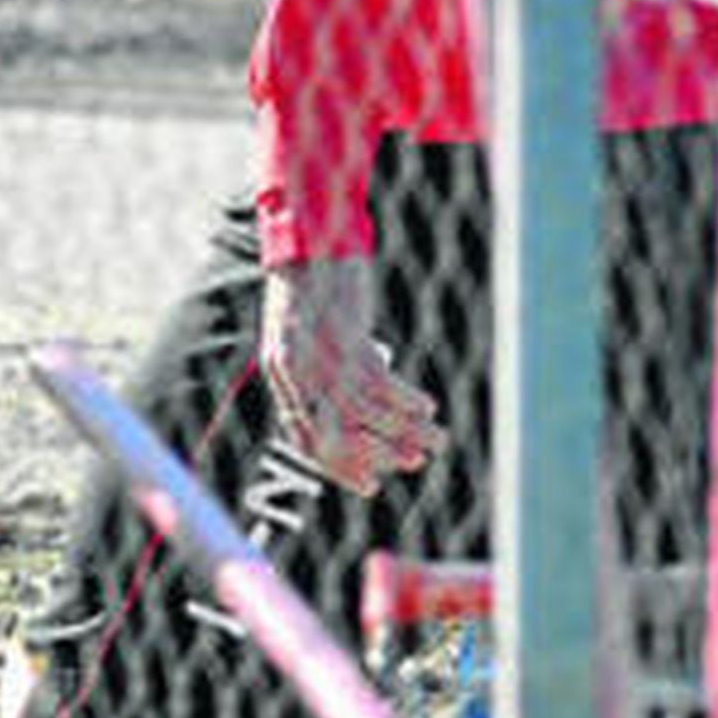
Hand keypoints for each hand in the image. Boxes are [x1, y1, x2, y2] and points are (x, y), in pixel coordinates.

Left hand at [261, 256, 442, 496]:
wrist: (312, 235)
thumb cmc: (314, 283)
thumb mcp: (308, 332)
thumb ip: (321, 368)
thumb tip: (360, 404)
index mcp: (281, 375)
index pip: (305, 439)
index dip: (339, 466)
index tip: (370, 483)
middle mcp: (294, 374)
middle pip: (336, 435)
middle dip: (379, 456)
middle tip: (413, 464)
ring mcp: (319, 357)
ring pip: (365, 414)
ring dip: (404, 432)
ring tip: (436, 440)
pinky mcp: (345, 337)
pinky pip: (380, 384)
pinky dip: (407, 401)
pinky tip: (428, 407)